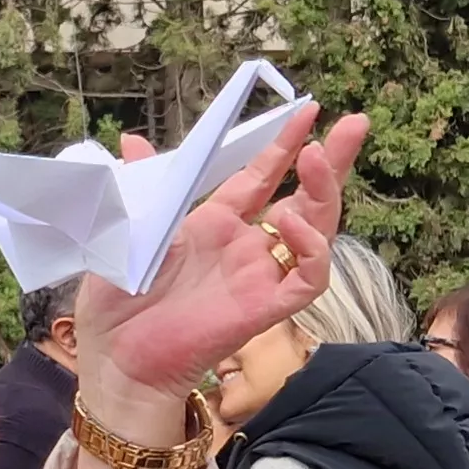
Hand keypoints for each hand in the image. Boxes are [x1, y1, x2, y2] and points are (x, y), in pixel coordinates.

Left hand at [83, 106, 370, 401]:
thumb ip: (142, 186)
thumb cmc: (116, 305)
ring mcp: (257, 278)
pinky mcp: (263, 310)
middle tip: (354, 124)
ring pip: (315, 233)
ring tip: (319, 157)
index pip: (261, 177)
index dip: (283, 145)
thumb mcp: (125, 232)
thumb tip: (135, 140)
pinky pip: (306, 278)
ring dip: (323, 194)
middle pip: (302, 198)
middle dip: (330, 162)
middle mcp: (244, 249)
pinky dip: (310, 249)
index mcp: (213, 225)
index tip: (306, 108)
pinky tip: (292, 223)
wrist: (114, 360)